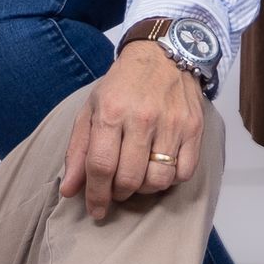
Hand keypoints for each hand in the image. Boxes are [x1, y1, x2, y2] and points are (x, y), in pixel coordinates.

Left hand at [61, 43, 206, 220]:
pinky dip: (171, 178)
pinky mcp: (194, 127)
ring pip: (158, 180)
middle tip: (116, 188)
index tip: (95, 210)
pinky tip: (160, 166)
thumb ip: (78, 151)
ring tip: (138, 177)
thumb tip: (69, 191)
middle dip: (118, 193)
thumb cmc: (123, 85)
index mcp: (111, 111)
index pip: (101, 166)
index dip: (96, 195)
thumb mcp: (91, 109)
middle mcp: (143, 117)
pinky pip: (184, 172)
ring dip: (145, 189)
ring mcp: (172, 122)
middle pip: (129, 178)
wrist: (162, 54)